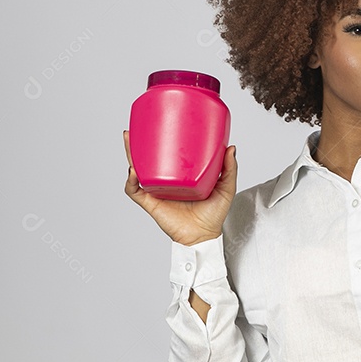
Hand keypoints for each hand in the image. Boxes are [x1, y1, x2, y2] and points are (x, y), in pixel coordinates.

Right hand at [123, 130, 236, 246]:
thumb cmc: (213, 215)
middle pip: (147, 159)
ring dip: (130, 155)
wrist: (203, 236)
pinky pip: (135, 191)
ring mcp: (157, 190)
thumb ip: (229, 169)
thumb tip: (231, 147)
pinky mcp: (151, 202)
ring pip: (137, 170)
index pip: (168, 154)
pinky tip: (134, 170)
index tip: (161, 125)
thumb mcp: (225, 188)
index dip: (161, 141)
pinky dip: (131, 181)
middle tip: (136, 128)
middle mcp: (166, 181)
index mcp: (180, 175)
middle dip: (138, 143)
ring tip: (129, 139)